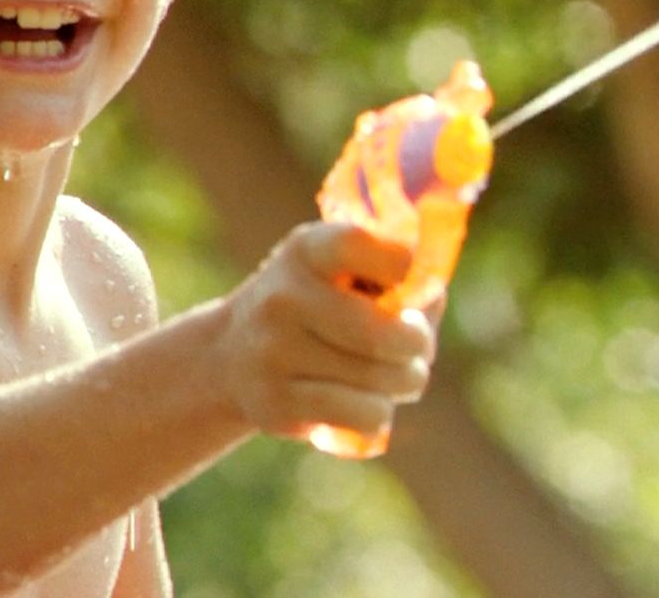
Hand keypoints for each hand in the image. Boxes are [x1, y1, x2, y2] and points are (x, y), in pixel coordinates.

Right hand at [214, 221, 438, 440]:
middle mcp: (283, 297)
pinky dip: (378, 414)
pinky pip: (362, 415)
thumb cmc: (317, 309)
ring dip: (405, 383)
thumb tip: (429, 303)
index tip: (405, 280)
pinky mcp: (276, 404)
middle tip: (419, 350)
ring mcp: (274, 352)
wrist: (230, 356)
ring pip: (380, 380)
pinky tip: (369, 405)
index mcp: (305, 251)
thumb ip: (398, 281)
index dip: (402, 264)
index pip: (362, 244)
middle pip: (385, 334)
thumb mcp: (342, 274)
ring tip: (395, 378)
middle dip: (419, 346)